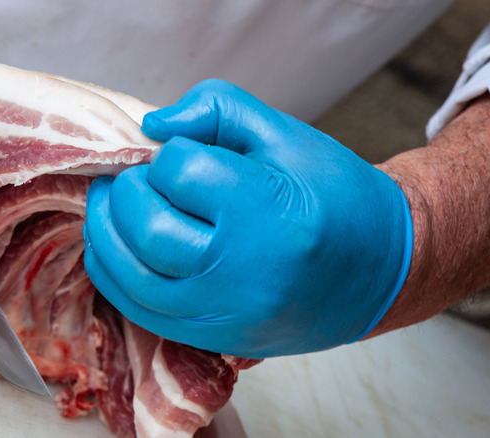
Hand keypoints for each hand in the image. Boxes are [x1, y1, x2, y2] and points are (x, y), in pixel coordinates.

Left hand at [83, 79, 412, 357]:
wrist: (382, 270)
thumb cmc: (338, 197)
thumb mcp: (286, 134)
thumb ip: (217, 110)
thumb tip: (152, 125)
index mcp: (270, 213)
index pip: (182, 171)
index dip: (170, 153)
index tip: (180, 152)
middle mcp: (245, 274)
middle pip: (148, 228)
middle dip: (127, 193)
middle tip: (134, 176)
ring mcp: (229, 316)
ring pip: (133, 278)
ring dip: (107, 233)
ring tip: (111, 203)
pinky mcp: (218, 339)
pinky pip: (144, 313)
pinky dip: (117, 276)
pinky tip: (116, 246)